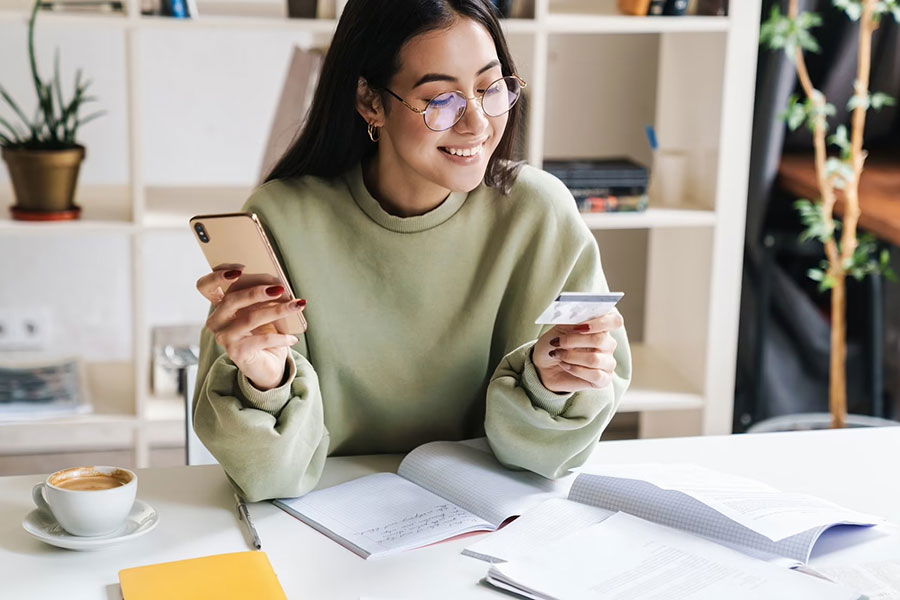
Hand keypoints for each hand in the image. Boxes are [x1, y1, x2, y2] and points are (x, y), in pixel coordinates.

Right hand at [196, 267, 306, 389]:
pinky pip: (262, 340)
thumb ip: (262, 296)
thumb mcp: (261, 311)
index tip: (241, 269)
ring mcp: (224, 338)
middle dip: (258, 291)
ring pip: (250, 318)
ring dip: (277, 310)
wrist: (267, 365)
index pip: (205, 286)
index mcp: (220, 306)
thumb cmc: (264, 333)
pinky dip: (281, 337)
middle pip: (232, 299)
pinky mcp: (236, 353)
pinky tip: (293, 338)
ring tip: (297, 305)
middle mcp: (216, 321)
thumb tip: (279, 284)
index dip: (218, 275)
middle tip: (280, 288)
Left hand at [531, 310, 623, 393]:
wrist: (544, 366)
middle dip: (574, 340)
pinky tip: (565, 366)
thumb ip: (573, 321)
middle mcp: (608, 344)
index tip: (582, 326)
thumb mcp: (559, 328)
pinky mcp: (603, 380)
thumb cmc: (554, 344)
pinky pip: (595, 375)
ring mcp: (607, 363)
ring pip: (595, 359)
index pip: (615, 321)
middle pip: (601, 340)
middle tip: (557, 342)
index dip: (601, 322)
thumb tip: (582, 317)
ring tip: (558, 354)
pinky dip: (575, 370)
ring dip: (571, 356)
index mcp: (601, 327)